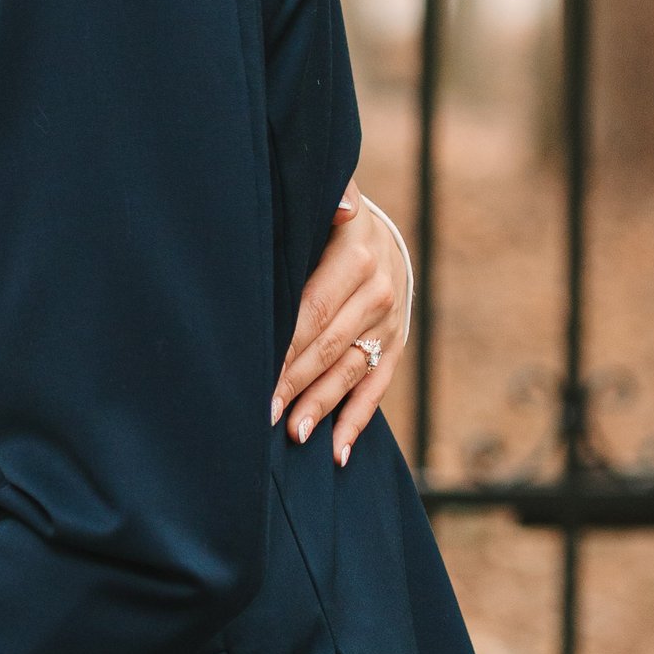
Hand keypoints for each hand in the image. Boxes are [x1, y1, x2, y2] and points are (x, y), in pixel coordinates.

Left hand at [271, 182, 411, 466]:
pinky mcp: (395, 349)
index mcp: (356, 256)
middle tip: (263, 413)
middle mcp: (379, 294)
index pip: (315, 308)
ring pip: (351, 372)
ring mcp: (389, 325)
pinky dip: (356, 424)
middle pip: (329, 345)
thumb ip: (328, 200)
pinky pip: (377, 390)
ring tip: (294, 435)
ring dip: (322, 407)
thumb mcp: (328, 201)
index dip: (286, 343)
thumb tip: (340, 203)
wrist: (381, 237)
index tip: (257, 372)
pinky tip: (336, 454)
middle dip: (294, 381)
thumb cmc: (328, 222)